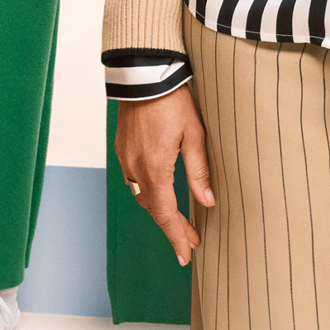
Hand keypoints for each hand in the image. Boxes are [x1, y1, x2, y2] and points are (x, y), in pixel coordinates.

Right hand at [115, 86, 215, 263]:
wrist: (143, 75)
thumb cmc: (172, 100)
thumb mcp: (194, 136)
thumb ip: (199, 171)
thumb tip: (207, 202)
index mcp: (154, 168)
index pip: (165, 214)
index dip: (177, 236)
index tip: (186, 255)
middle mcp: (135, 168)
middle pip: (153, 208)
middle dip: (171, 227)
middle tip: (190, 240)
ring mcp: (126, 158)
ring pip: (142, 195)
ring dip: (160, 210)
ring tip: (178, 219)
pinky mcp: (123, 149)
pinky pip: (134, 180)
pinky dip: (149, 192)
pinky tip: (160, 192)